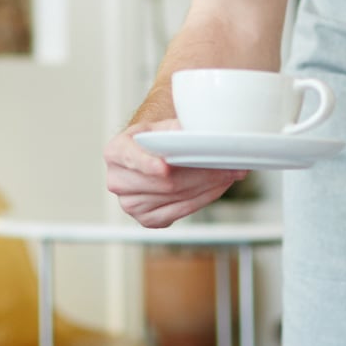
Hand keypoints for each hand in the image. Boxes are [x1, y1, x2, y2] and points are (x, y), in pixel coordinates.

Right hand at [104, 117, 243, 227]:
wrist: (151, 154)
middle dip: (202, 173)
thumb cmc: (157, 139)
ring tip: (229, 172)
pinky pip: (180, 211)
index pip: (130, 157)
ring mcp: (130, 204)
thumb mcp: (163, 126)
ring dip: (208, 185)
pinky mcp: (147, 219)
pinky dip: (203, 198)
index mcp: (116, 152)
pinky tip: (217, 187)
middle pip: (164, 182)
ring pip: (177, 196)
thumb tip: (205, 135)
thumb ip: (179, 129)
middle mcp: (118, 181)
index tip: (165, 167)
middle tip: (229, 165)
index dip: (148, 164)